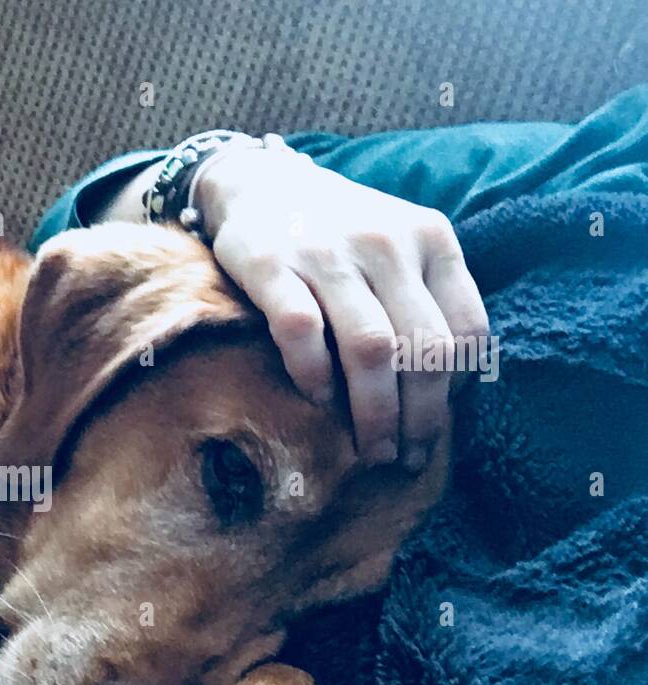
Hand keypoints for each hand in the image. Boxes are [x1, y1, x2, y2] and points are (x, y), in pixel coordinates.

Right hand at [195, 148, 488, 469]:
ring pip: (370, 349)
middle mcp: (386, 243)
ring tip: (372, 451)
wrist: (261, 183)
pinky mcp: (271, 266)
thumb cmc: (339, 232)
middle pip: (422, 349)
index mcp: (431, 238)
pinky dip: (314, 376)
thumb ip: (427, 297)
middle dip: (420, 418)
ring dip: (375, 413)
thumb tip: (447, 389)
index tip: (435, 425)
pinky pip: (302, 333)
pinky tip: (318, 400)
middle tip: (407, 459)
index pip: (465, 328)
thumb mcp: (401, 246)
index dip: (456, 390)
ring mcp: (328, 253)